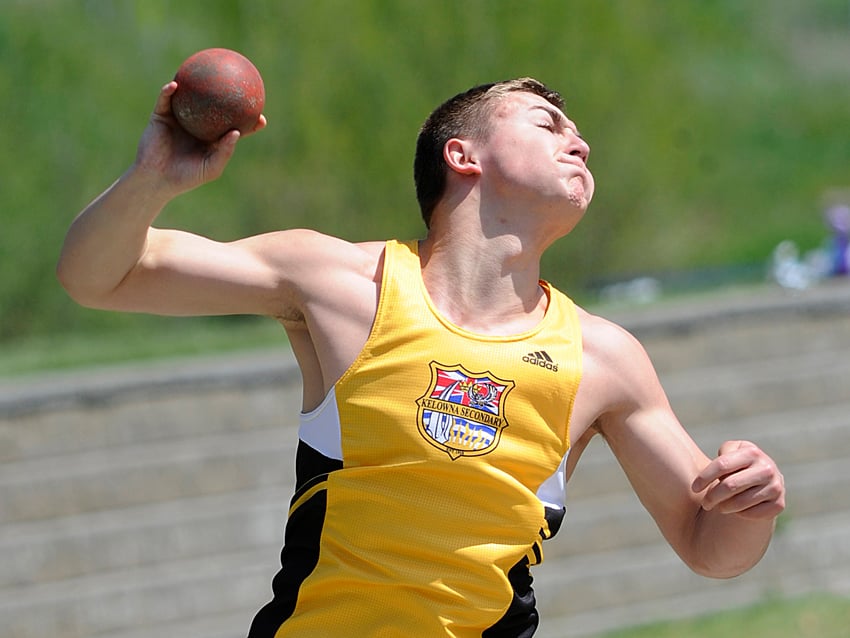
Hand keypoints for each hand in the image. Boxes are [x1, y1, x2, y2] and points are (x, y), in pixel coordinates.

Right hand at [132, 81, 266, 196]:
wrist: (157, 179)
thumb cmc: (186, 177)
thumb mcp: (210, 167)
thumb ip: (224, 151)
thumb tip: (237, 132)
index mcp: (210, 140)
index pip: (232, 128)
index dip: (247, 123)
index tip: (261, 117)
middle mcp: (197, 126)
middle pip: (214, 106)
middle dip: (227, 95)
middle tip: (240, 84)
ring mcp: (179, 119)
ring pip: (189, 97)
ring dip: (196, 83)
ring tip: (205, 69)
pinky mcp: (161, 116)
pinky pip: (166, 99)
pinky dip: (170, 90)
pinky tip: (176, 84)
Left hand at [692, 440, 784, 519]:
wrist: (764, 477)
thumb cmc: (737, 464)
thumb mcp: (730, 452)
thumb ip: (722, 455)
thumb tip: (714, 470)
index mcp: (752, 452)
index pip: (722, 465)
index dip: (704, 478)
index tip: (694, 488)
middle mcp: (767, 468)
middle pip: (730, 485)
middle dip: (712, 496)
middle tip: (705, 504)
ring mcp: (776, 486)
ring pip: (740, 502)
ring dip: (724, 507)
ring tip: (718, 506)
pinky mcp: (779, 504)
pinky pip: (754, 514)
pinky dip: (741, 514)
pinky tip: (736, 510)